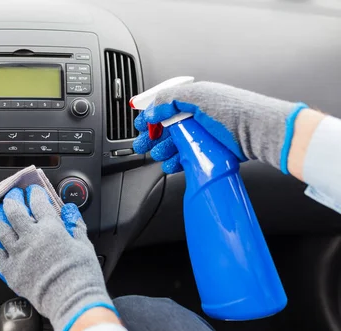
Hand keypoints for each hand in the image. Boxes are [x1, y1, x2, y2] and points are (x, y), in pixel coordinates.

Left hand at [0, 184, 115, 330]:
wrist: (72, 301)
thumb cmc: (82, 275)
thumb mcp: (84, 244)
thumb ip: (75, 224)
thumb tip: (70, 210)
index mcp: (51, 229)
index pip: (38, 203)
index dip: (34, 193)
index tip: (33, 191)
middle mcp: (31, 238)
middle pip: (14, 211)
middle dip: (13, 199)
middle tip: (13, 196)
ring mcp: (18, 254)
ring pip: (1, 229)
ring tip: (0, 214)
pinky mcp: (11, 271)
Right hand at [132, 81, 306, 173]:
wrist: (259, 132)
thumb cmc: (235, 111)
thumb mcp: (198, 96)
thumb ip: (169, 99)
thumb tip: (151, 109)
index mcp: (195, 98)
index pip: (165, 104)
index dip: (150, 114)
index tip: (139, 124)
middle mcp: (198, 115)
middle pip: (167, 126)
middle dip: (152, 135)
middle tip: (142, 144)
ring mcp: (204, 134)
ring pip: (175, 143)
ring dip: (163, 150)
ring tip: (158, 155)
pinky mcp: (209, 151)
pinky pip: (186, 157)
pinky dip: (176, 162)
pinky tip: (171, 165)